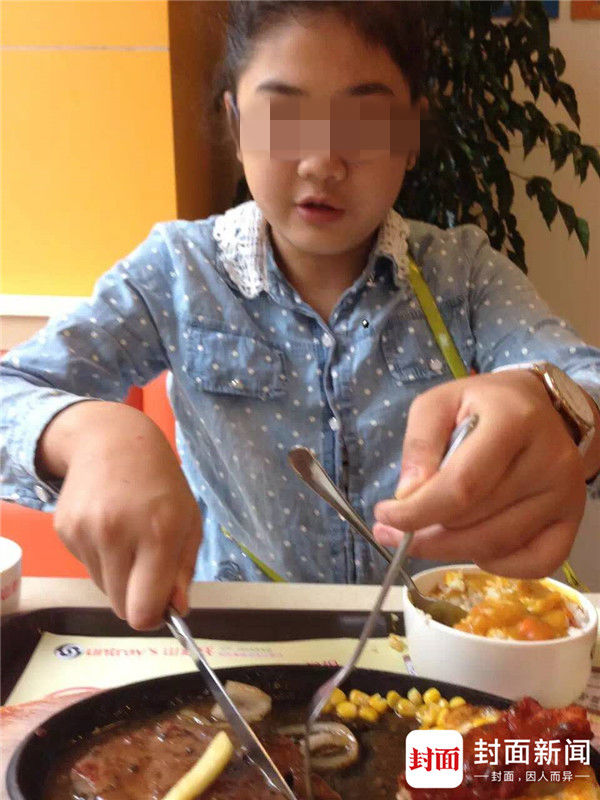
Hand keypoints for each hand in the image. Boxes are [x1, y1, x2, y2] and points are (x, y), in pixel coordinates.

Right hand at [38, 402, 202, 628]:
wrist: (112, 441)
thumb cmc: (161, 483)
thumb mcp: (190, 520)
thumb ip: (184, 570)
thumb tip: (176, 610)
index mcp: (159, 532)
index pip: (143, 608)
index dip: (153, 617)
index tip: (160, 608)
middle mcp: (118, 534)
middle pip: (120, 606)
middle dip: (136, 597)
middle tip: (147, 569)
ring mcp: (86, 532)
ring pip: (103, 588)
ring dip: (118, 576)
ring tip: (128, 539)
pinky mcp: (64, 530)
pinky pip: (86, 567)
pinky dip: (100, 558)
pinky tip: (109, 527)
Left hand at [373, 371, 586, 576]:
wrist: (538, 407)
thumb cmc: (482, 405)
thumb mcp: (439, 403)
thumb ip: (420, 443)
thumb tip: (408, 496)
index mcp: (514, 422)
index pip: (463, 485)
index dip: (418, 511)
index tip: (385, 517)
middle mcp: (549, 461)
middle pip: (477, 521)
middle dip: (425, 534)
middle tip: (392, 533)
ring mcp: (566, 494)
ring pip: (497, 545)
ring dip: (449, 551)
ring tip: (421, 538)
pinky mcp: (573, 520)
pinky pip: (534, 563)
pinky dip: (496, 565)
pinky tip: (470, 545)